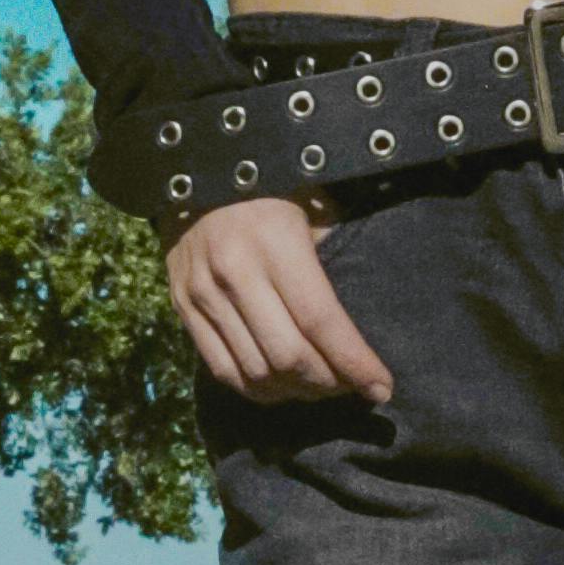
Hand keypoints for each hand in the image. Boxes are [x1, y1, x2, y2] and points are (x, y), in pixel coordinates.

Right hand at [167, 191, 394, 409]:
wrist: (195, 172)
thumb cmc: (271, 187)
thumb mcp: (313, 206)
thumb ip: (335, 258)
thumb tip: (365, 324)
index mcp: (274, 242)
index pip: (320, 321)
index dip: (354, 362)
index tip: (381, 388)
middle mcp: (234, 272)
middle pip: (288, 356)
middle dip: (329, 383)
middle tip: (352, 385)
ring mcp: (202, 294)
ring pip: (256, 372)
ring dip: (296, 392)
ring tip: (321, 387)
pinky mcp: (182, 308)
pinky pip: (222, 370)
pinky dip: (258, 390)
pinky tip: (283, 386)